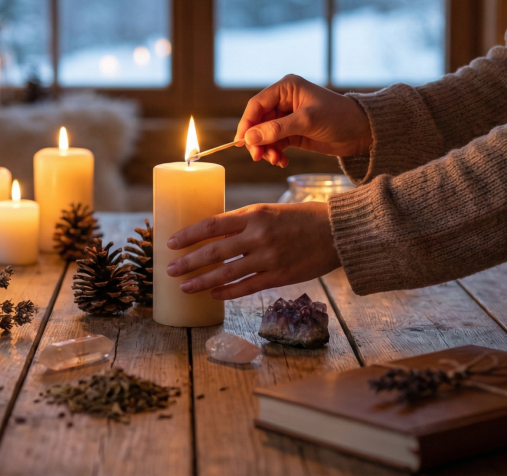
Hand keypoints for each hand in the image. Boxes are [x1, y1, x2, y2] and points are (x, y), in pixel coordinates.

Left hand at [165, 202, 340, 299]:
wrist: (337, 231)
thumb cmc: (301, 218)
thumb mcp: (269, 211)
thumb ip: (243, 222)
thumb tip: (215, 235)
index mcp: (254, 214)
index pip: (211, 224)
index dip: (188, 235)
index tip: (171, 243)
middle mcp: (258, 235)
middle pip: (214, 251)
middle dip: (188, 262)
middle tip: (169, 269)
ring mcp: (268, 258)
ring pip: (226, 273)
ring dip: (202, 281)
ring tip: (185, 287)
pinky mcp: (279, 276)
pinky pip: (247, 287)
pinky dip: (227, 292)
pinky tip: (213, 295)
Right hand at [236, 74, 372, 166]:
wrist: (362, 131)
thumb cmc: (338, 117)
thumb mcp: (306, 121)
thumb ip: (277, 129)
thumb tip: (249, 138)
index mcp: (286, 88)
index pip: (257, 105)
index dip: (247, 123)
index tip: (242, 142)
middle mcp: (284, 101)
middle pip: (258, 121)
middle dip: (257, 140)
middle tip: (258, 157)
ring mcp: (288, 118)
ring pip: (265, 135)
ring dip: (267, 149)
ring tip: (274, 160)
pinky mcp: (293, 133)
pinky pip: (276, 143)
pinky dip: (276, 154)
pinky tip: (281, 161)